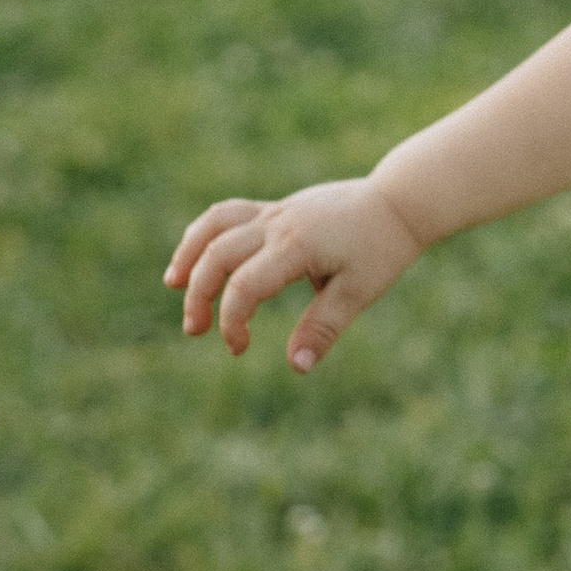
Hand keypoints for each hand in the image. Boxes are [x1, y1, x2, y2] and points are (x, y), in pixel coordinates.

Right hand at [165, 177, 425, 372]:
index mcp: (297, 246)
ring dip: (189, 254)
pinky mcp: (276, 208)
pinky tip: (199, 258)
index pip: (245, 284)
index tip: (238, 348)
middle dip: (199, 294)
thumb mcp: (360, 292)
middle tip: (194, 330)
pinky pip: (228, 214)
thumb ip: (323, 328)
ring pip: (215, 224)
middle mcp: (278, 224)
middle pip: (217, 253)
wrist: (398, 202)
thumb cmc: (382, 248)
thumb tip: (295, 368)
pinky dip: (206, 234)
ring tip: (173, 284)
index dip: (232, 320)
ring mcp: (274, 212)